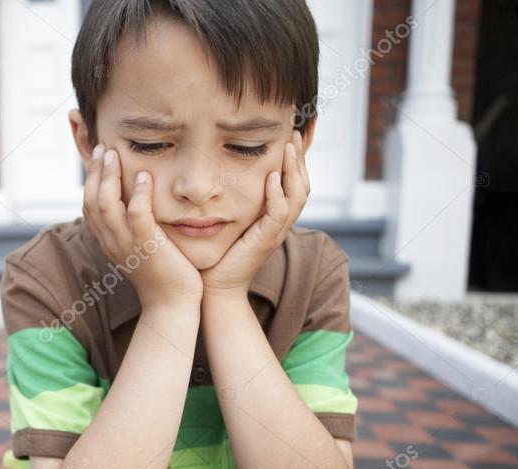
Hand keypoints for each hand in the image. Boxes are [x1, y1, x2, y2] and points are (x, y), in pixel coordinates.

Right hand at [83, 144, 202, 309]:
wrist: (172, 305)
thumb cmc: (162, 274)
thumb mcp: (139, 248)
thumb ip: (133, 227)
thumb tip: (133, 204)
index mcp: (108, 241)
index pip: (88, 205)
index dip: (90, 179)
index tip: (98, 156)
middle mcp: (112, 242)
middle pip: (91, 200)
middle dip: (94, 171)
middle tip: (103, 148)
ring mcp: (127, 245)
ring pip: (106, 204)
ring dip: (109, 176)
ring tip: (115, 154)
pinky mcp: (148, 246)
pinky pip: (137, 215)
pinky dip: (137, 193)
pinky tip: (143, 176)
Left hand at [200, 129, 310, 298]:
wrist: (214, 288)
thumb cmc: (216, 255)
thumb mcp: (228, 220)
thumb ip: (233, 199)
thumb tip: (222, 173)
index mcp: (274, 217)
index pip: (294, 183)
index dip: (296, 160)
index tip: (290, 134)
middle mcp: (280, 223)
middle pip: (303, 185)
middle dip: (300, 158)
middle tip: (295, 132)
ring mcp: (275, 232)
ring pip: (297, 196)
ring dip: (294, 170)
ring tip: (289, 147)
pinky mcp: (265, 241)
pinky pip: (278, 214)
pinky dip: (277, 195)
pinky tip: (272, 177)